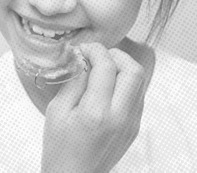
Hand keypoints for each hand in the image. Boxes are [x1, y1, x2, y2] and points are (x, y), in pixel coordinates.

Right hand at [41, 42, 150, 172]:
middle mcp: (121, 116)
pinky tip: (108, 86)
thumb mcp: (57, 110)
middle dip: (116, 55)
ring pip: (139, 81)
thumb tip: (84, 59)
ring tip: (102, 69)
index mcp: (96, 112)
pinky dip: (125, 81)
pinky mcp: (135, 127)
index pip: (107, 67)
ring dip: (122, 67)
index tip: (83, 49)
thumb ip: (74, 81)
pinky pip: (137, 94)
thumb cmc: (59, 147)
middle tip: (97, 56)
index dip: (95, 50)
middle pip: (133, 70)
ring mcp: (132, 123)